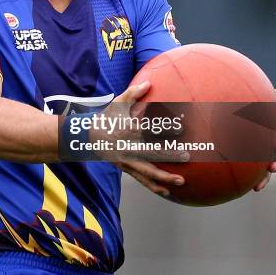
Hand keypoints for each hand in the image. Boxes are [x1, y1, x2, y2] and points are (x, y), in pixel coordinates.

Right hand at [107, 81, 186, 195]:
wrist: (88, 137)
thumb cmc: (107, 116)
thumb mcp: (118, 102)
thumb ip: (133, 93)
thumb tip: (148, 83)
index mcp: (128, 129)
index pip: (150, 129)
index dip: (165, 128)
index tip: (181, 127)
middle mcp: (128, 147)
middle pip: (152, 152)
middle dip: (169, 155)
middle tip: (187, 155)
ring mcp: (127, 160)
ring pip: (147, 171)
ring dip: (165, 177)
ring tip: (181, 181)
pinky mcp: (126, 169)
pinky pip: (141, 179)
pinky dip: (153, 186)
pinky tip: (167, 192)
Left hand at [254, 89, 275, 190]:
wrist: (234, 129)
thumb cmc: (247, 114)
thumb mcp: (254, 106)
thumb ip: (266, 101)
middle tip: (275, 144)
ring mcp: (270, 155)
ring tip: (272, 167)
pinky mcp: (261, 166)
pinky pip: (264, 176)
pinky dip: (262, 181)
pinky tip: (256, 187)